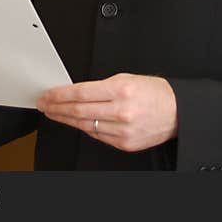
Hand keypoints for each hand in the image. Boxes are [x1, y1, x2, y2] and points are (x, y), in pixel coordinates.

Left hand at [36, 73, 177, 151]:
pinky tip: (75, 122)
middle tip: (45, 104)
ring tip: (55, 113)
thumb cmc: (154, 93)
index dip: (60, 94)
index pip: (81, 93)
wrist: (177, 111)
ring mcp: (122, 130)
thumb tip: (76, 92)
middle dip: (57, 107)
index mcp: (121, 90)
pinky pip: (97, 135)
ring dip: (66, 119)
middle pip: (78, 110)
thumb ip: (101, 86)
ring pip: (85, 125)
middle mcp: (121, 111)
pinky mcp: (124, 143)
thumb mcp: (128, 78)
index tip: (48, 94)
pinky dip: (84, 128)